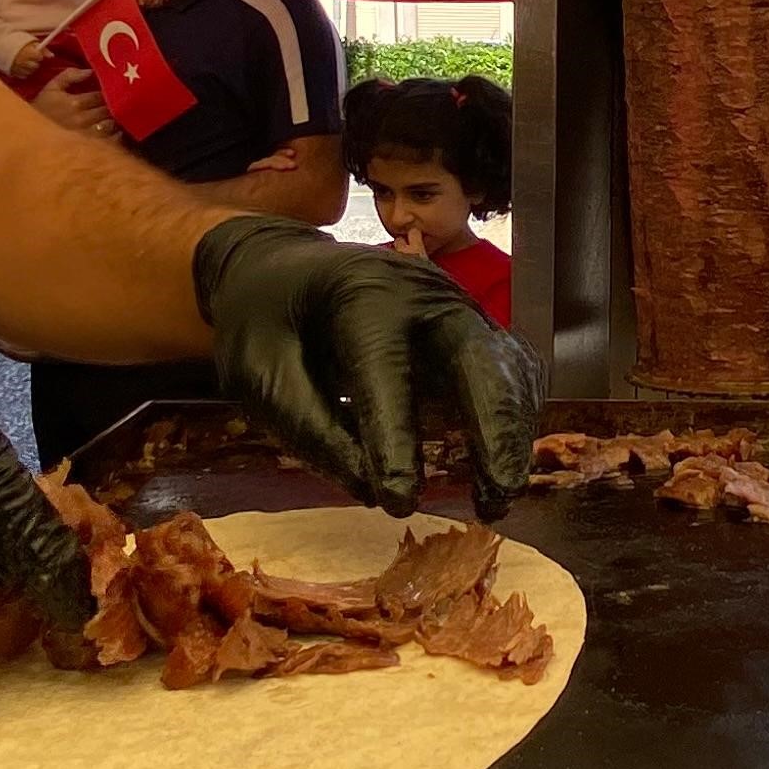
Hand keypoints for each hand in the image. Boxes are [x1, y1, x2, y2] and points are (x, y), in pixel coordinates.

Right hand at [29, 68, 118, 141]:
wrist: (29, 134)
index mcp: (75, 103)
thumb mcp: (52, 88)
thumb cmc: (43, 108)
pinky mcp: (89, 147)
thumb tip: (90, 71)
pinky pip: (111, 141)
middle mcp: (83, 119)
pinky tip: (115, 130)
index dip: (109, 90)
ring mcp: (86, 135)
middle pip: (109, 109)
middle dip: (115, 104)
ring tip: (117, 114)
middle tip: (119, 100)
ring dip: (116, 118)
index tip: (112, 88)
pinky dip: (116, 135)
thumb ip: (70, 76)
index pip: (101, 94)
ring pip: (112, 125)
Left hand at [193, 216, 541, 518]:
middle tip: (495, 501)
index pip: (386, 371)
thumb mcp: (255, 370)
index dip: (395, 440)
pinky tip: (499, 465)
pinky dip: (512, 418)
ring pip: (506, 368)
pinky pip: (507, 370)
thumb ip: (307, 427)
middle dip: (494, 432)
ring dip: (511, 435)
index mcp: (360, 294)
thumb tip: (368, 490)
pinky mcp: (470, 325)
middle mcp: (422, 293)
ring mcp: (455, 305)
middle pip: (478, 359)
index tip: (398, 503)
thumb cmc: (263, 317)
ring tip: (495, 500)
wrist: (283, 265)